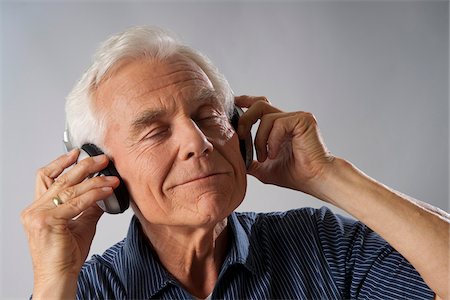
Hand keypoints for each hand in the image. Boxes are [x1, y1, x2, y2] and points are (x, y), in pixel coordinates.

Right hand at [21, 149, 119, 297]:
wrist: (59, 277)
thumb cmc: (65, 256)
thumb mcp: (80, 224)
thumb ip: (88, 207)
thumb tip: (102, 192)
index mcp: (38, 208)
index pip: (46, 177)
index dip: (61, 162)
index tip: (77, 153)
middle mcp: (35, 209)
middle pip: (60, 179)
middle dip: (84, 166)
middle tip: (102, 159)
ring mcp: (39, 215)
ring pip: (70, 189)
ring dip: (94, 180)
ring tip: (111, 176)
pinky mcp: (48, 221)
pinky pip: (76, 203)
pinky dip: (94, 194)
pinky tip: (107, 190)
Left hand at [236, 95, 334, 196]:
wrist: (315, 180)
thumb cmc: (296, 175)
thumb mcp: (264, 169)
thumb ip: (250, 161)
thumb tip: (234, 160)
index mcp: (279, 126)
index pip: (260, 106)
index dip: (245, 103)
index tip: (233, 105)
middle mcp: (288, 119)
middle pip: (259, 104)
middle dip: (245, 119)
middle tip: (240, 136)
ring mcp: (296, 118)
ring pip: (265, 117)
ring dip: (259, 139)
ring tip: (265, 157)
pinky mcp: (303, 120)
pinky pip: (278, 124)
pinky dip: (271, 140)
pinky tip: (274, 154)